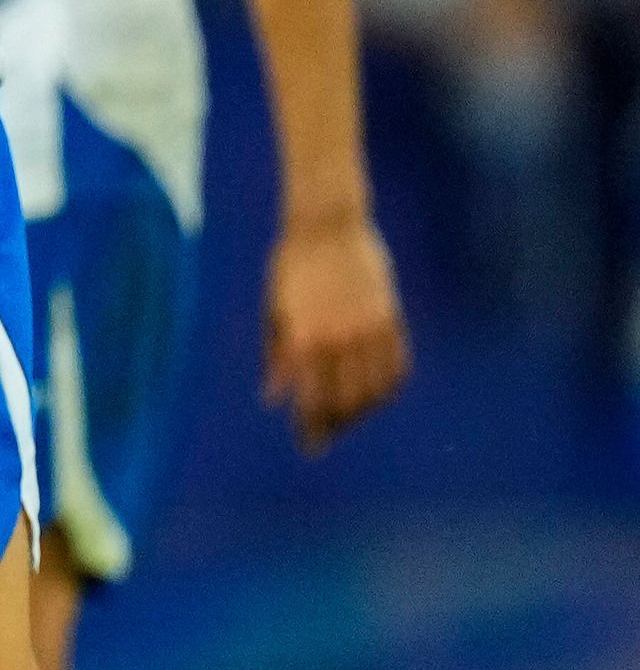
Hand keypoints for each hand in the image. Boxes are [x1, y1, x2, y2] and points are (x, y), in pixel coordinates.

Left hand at [261, 211, 409, 452]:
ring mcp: (370, 328)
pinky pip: (398, 365)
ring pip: (374, 389)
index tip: (309, 446)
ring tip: (349, 419)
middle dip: (336, 425)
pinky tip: (379, 395)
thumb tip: (272, 397)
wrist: (328, 224)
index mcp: (305, 336)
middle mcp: (340, 338)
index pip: (311, 398)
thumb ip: (274, 353)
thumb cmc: (291, 264)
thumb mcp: (274, 307)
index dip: (311, 426)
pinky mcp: (391, 318)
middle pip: (345, 400)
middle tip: (327, 437)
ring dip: (363, 411)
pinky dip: (390, 387)